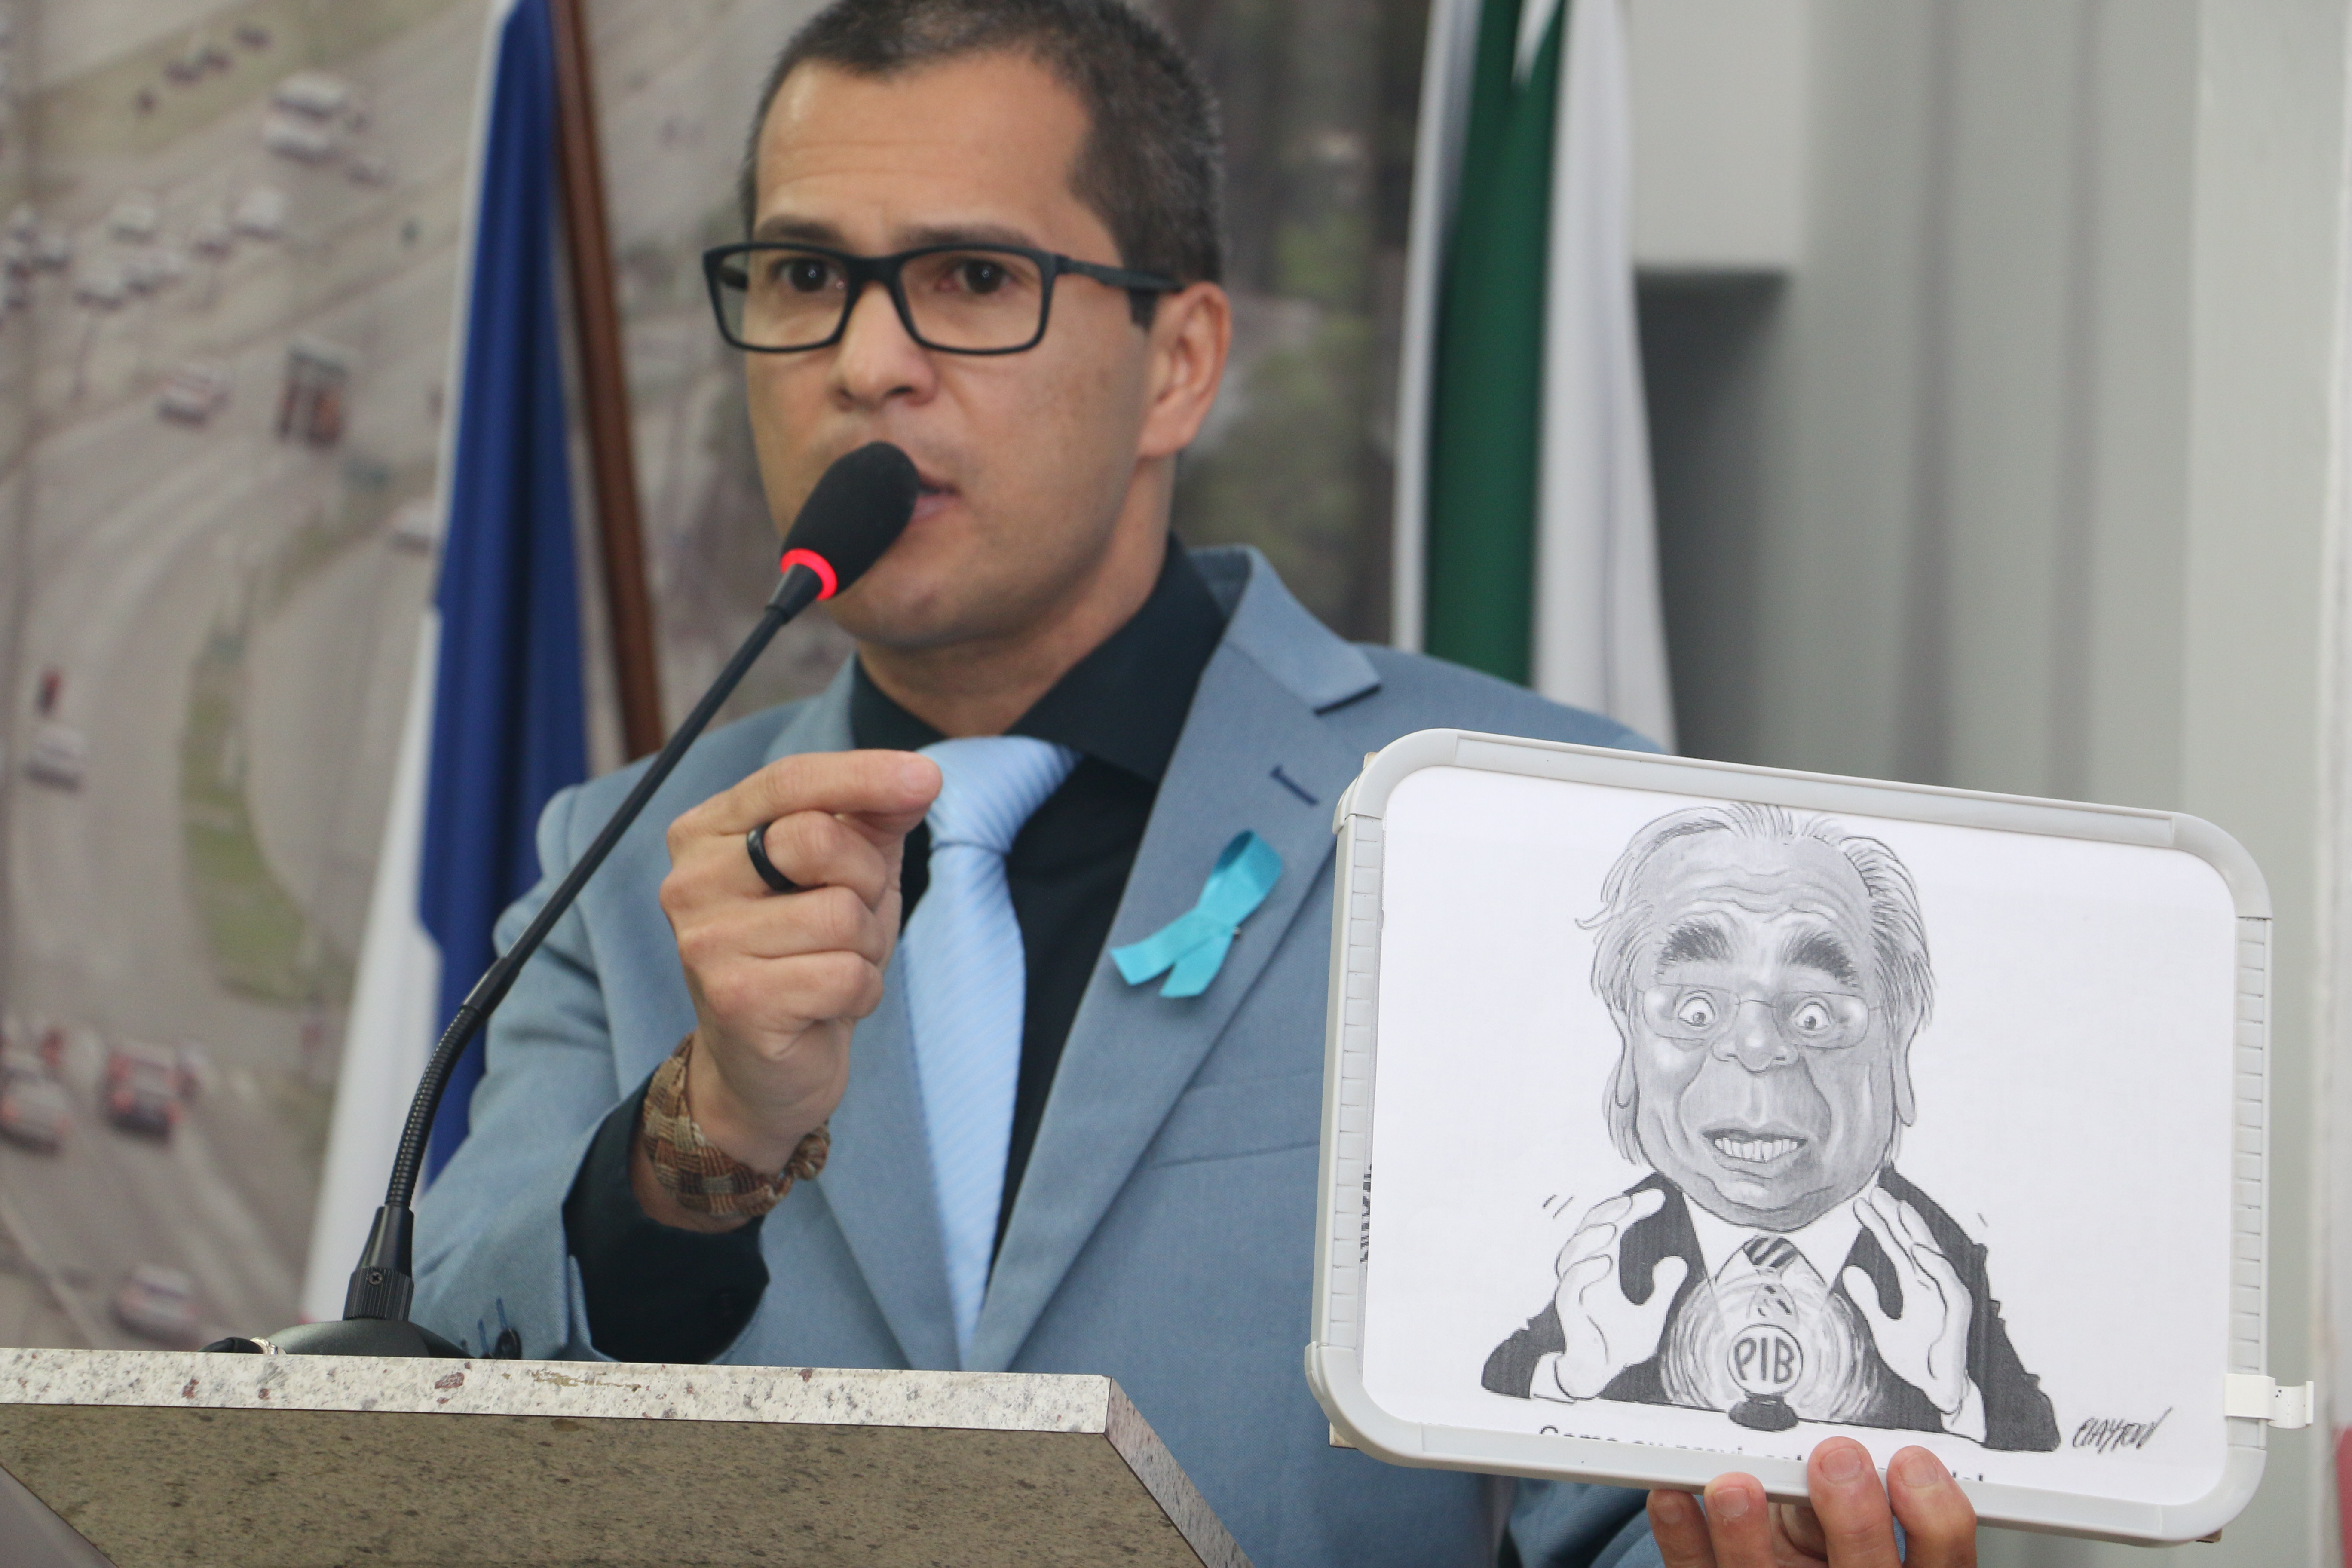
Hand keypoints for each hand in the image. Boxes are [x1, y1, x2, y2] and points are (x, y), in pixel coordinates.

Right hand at [634, 749, 938, 1230]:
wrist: (769, 1067)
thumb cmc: (809, 951)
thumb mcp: (849, 870)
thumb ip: (875, 815)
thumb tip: (920, 776)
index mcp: (707, 832)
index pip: (789, 780)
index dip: (863, 774)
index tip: (928, 778)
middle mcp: (690, 881)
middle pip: (819, 841)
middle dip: (866, 881)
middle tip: (850, 920)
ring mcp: (705, 942)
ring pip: (840, 914)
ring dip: (865, 946)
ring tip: (834, 966)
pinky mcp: (734, 1000)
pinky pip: (844, 974)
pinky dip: (861, 990)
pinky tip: (828, 1004)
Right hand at [1548, 1189, 1689, 1398]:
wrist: (1599, 1376)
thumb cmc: (1618, 1345)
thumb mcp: (1650, 1318)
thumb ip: (1662, 1291)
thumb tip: (1677, 1261)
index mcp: (1601, 1268)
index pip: (1611, 1226)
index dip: (1631, 1208)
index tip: (1657, 1197)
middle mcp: (1584, 1275)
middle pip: (1587, 1231)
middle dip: (1607, 1212)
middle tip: (1631, 1203)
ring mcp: (1574, 1294)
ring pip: (1570, 1256)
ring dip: (1589, 1239)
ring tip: (1613, 1228)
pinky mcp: (1569, 1316)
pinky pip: (1568, 1289)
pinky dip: (1582, 1273)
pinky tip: (1604, 1262)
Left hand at [1648, 1440, 1976, 1566]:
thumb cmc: (1820, 1544)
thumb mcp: (1844, 1524)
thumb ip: (1844, 1497)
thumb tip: (1830, 1441)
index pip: (1945, 1562)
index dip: (1935, 1517)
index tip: (1911, 1462)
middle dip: (1855, 1520)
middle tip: (1835, 1458)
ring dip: (1749, 1537)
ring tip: (1735, 1485)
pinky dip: (1683, 1538)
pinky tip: (1671, 1499)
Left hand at [1844, 1190, 1971, 1416]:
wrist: (1940, 1393)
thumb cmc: (1918, 1363)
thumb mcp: (1883, 1330)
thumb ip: (1869, 1301)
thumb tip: (1850, 1271)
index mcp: (1917, 1289)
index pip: (1896, 1250)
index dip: (1881, 1227)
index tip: (1861, 1206)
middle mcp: (1932, 1288)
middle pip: (1913, 1245)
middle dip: (1896, 1219)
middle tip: (1876, 1194)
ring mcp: (1946, 1300)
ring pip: (1933, 1259)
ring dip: (1917, 1234)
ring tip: (1897, 1211)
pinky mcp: (1959, 1317)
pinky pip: (1950, 1287)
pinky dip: (1936, 1268)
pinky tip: (1918, 1251)